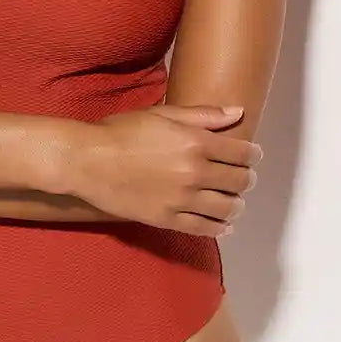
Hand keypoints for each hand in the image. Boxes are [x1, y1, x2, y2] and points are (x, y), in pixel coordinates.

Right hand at [74, 104, 261, 237]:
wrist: (88, 160)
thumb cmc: (122, 131)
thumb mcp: (163, 114)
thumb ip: (203, 115)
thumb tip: (237, 113)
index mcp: (196, 143)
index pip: (241, 153)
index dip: (252, 154)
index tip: (253, 155)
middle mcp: (194, 173)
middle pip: (239, 181)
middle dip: (247, 178)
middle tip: (244, 177)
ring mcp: (181, 199)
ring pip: (226, 207)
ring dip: (236, 204)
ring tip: (234, 200)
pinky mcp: (166, 219)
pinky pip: (203, 228)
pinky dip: (219, 228)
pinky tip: (223, 225)